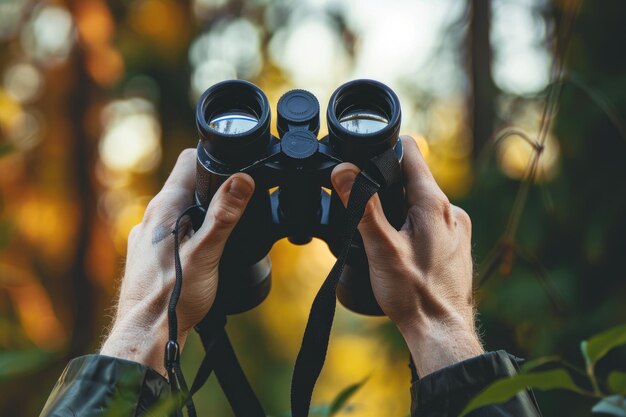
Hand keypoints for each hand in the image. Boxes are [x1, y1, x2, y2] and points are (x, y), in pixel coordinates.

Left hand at [100, 149, 254, 375]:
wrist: (146, 335)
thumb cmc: (172, 297)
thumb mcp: (207, 253)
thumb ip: (225, 215)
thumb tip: (242, 179)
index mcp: (164, 207)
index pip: (188, 161)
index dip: (214, 160)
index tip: (235, 168)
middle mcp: (151, 217)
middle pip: (186, 186)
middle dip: (212, 189)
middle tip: (238, 202)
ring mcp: (146, 236)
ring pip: (179, 211)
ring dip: (201, 213)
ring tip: (223, 231)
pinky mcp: (148, 255)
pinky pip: (173, 232)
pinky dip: (190, 233)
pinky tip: (203, 253)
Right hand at [331, 136, 483, 376]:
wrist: (441, 331)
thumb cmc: (413, 293)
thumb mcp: (380, 247)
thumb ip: (362, 206)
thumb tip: (344, 170)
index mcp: (434, 203)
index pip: (411, 154)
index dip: (387, 148)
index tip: (367, 151)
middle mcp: (451, 211)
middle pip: (415, 180)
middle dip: (390, 185)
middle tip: (366, 204)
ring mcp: (458, 228)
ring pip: (424, 203)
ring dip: (403, 209)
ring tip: (383, 233)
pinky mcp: (458, 245)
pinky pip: (434, 222)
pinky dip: (416, 226)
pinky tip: (403, 250)